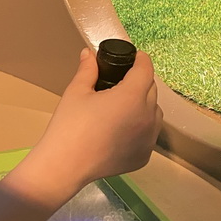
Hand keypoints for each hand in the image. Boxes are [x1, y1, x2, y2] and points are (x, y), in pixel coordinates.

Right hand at [31, 48, 161, 193]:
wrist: (65, 165)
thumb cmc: (69, 125)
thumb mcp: (76, 92)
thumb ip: (88, 70)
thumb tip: (89, 54)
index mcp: (132, 97)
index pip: (146, 70)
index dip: (141, 60)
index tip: (134, 57)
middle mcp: (147, 117)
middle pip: (151, 90)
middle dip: (140, 82)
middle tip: (120, 83)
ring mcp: (148, 139)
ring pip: (154, 113)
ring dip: (144, 105)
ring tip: (122, 107)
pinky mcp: (144, 156)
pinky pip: (148, 134)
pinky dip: (140, 128)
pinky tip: (120, 130)